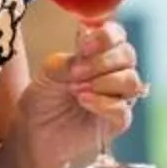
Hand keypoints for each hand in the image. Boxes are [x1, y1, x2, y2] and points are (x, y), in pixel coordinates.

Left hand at [21, 21, 143, 167]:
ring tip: (77, 90)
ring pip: (131, 81)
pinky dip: (103, 103)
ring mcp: (119, 96)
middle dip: (103, 61)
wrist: (34, 132)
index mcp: (99, 53)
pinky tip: (83, 101)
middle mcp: (114, 72)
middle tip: (76, 73)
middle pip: (128, 55)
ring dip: (105, 82)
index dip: (106, 37)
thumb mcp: (50, 71)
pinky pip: (123, 109)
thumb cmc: (43, 98)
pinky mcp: (118, 121)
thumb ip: (71, 59)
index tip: (84, 46)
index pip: (116, 35)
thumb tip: (87, 52)